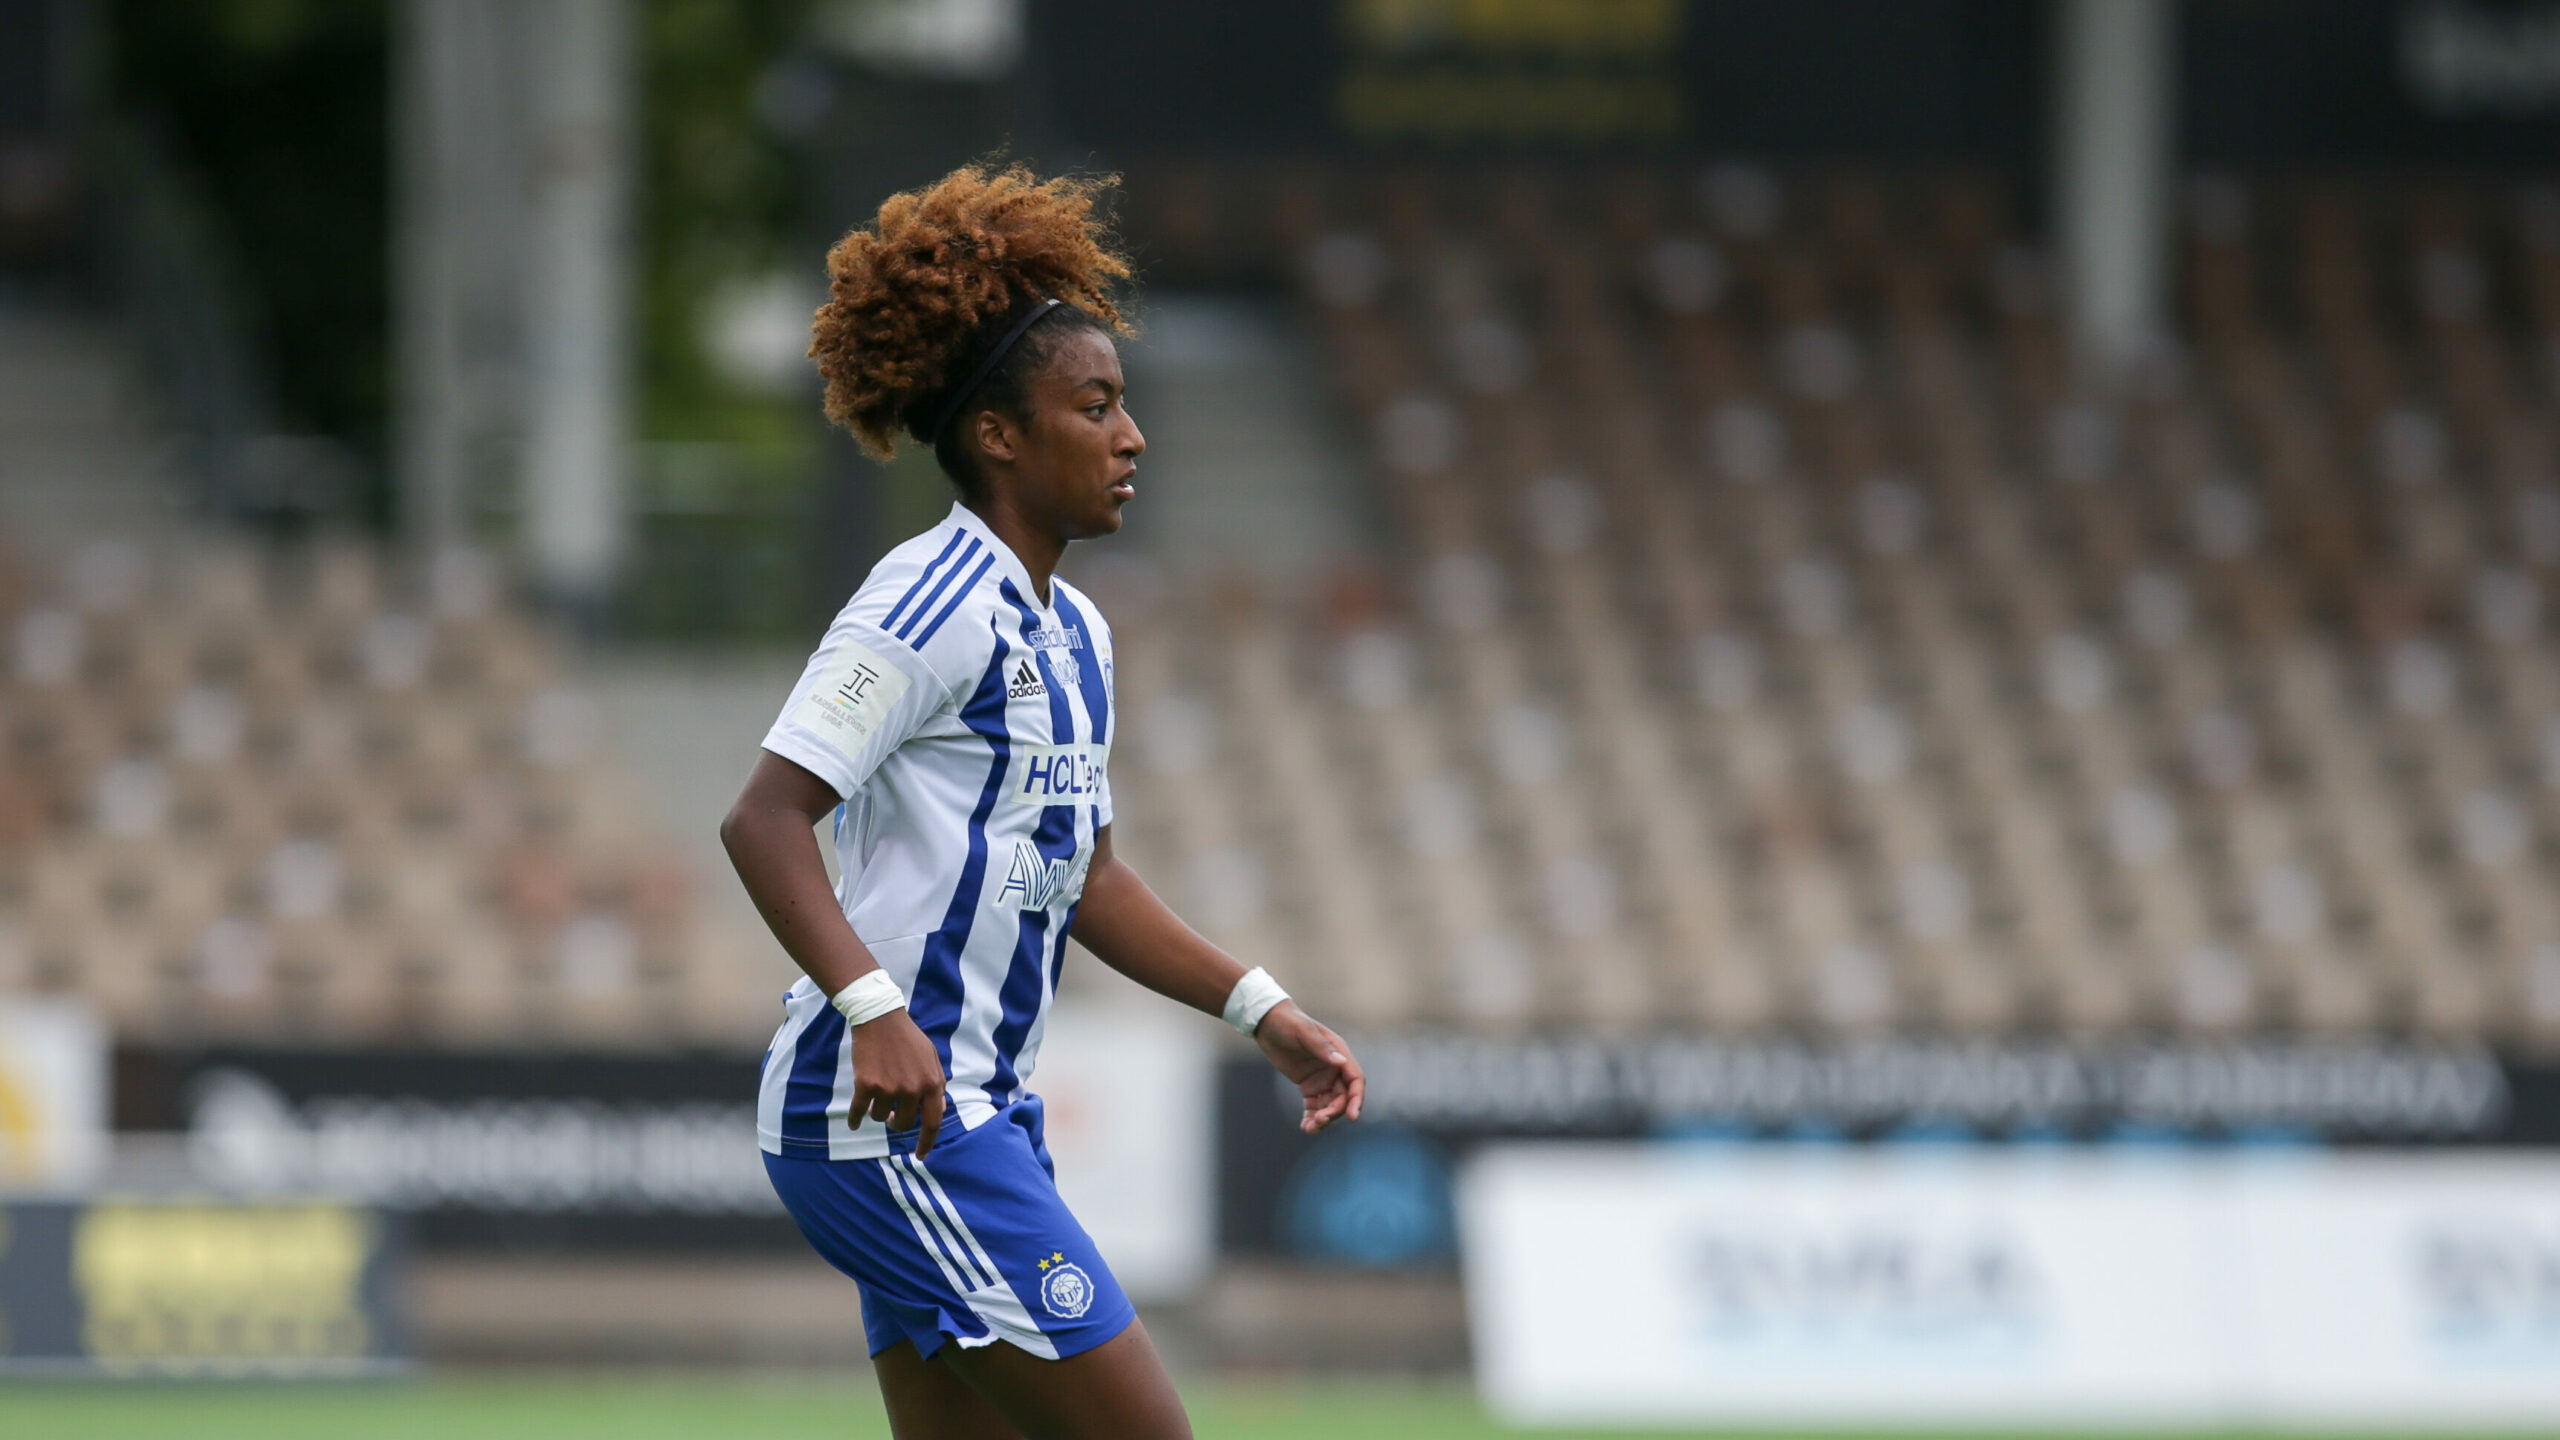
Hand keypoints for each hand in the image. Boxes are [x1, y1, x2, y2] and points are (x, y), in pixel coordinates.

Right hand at [848, 1008, 948, 1157]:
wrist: (880, 1018)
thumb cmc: (908, 1039)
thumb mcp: (931, 1059)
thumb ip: (937, 1085)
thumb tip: (938, 1110)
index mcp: (932, 1083)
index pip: (933, 1123)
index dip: (926, 1142)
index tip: (920, 1156)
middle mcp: (912, 1089)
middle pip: (903, 1125)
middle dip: (897, 1124)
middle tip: (893, 1116)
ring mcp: (888, 1088)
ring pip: (880, 1118)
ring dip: (878, 1112)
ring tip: (878, 1096)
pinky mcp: (865, 1084)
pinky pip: (859, 1112)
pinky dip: (855, 1119)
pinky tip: (854, 1122)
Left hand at [1254, 1001, 1364, 1134]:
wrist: (1267, 1022)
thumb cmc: (1288, 1022)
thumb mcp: (1304, 1032)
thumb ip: (1322, 1047)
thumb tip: (1341, 1062)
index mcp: (1339, 1053)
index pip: (1355, 1080)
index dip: (1357, 1099)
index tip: (1353, 1116)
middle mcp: (1334, 1069)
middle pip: (1343, 1097)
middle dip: (1334, 1112)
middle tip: (1319, 1120)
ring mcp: (1322, 1079)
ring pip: (1330, 1105)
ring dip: (1324, 1118)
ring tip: (1310, 1128)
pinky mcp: (1308, 1087)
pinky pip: (1314, 1106)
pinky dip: (1311, 1118)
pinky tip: (1305, 1127)